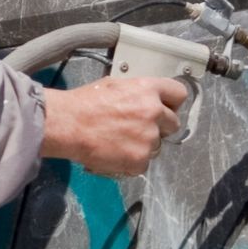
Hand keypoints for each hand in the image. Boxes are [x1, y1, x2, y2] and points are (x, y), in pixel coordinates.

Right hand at [38, 75, 187, 177]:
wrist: (68, 125)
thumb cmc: (84, 103)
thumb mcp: (114, 85)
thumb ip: (136, 93)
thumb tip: (143, 99)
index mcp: (148, 89)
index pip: (179, 94)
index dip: (172, 103)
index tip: (166, 109)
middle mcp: (154, 112)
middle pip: (173, 124)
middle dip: (160, 127)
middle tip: (139, 129)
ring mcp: (149, 138)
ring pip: (157, 145)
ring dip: (143, 145)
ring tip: (120, 142)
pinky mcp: (140, 160)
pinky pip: (143, 163)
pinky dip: (131, 161)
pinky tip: (115, 153)